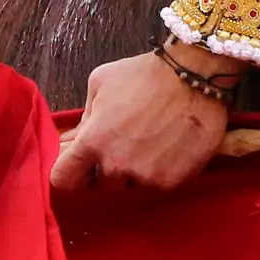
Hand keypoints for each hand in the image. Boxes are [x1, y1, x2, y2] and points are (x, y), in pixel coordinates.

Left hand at [49, 45, 242, 189]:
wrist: (196, 76)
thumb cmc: (146, 74)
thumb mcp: (102, 83)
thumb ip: (84, 117)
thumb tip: (71, 141)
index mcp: (92, 142)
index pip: (63, 179)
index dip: (70, 172)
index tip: (79, 165)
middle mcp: (116, 165)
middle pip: (101, 183)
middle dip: (109, 166)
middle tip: (127, 141)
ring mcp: (145, 177)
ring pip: (132, 184)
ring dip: (136, 169)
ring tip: (153, 141)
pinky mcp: (172, 181)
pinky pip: (158, 184)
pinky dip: (162, 169)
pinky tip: (171, 145)